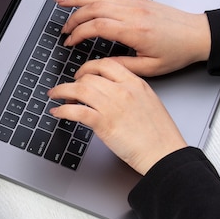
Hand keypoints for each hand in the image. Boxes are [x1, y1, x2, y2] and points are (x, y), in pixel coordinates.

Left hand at [48, 58, 186, 174]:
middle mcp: (122, 91)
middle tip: (66, 90)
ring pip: (78, 90)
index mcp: (136, 83)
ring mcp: (112, 106)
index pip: (106, 64)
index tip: (81, 74)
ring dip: (61, 92)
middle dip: (73, 82)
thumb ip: (130, 93)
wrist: (164, 154)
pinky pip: (76, 111)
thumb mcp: (148, 103)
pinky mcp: (103, 123)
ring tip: (55, 96)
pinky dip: (62, 110)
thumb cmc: (159, 135)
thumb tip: (109, 92)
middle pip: (88, 77)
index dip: (88, 67)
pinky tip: (58, 112)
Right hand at [55, 0, 210, 75]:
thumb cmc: (177, 52)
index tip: (70, 42)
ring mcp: (135, 3)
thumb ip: (121, 66)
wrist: (197, 36)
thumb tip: (99, 65)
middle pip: (94, 9)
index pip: (97, 26)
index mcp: (134, 31)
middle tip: (63, 30)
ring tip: (62, 1)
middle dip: (74, 18)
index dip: (78, 34)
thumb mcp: (149, 68)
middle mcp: (133, 13)